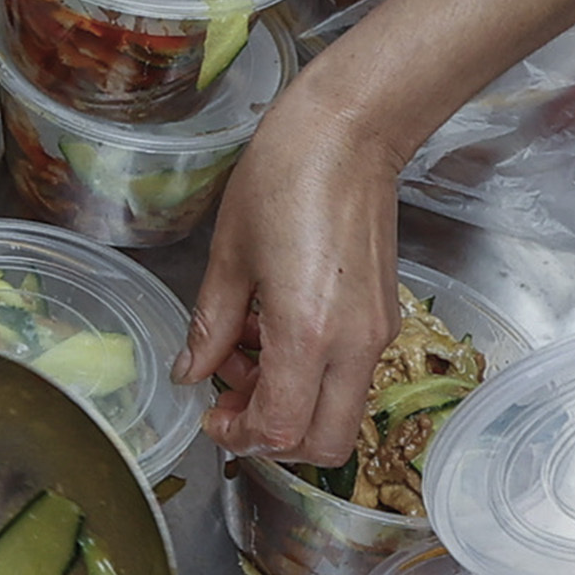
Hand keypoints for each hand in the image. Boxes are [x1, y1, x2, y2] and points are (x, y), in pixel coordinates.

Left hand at [183, 89, 401, 467]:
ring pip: (339, 411)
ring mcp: (377, 332)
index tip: (211, 417)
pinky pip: (350, 374)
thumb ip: (209, 326)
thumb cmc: (286, 177)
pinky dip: (312, 376)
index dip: (240, 437)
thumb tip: (190, 372)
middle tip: (230, 404)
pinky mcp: (385, 315)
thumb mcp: (229, 255)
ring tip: (243, 358)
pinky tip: (272, 333)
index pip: (281, 427)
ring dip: (292, 404)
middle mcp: (353, 344)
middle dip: (273, 438)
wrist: (349, 133)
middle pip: (324, 441)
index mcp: (308, 332)